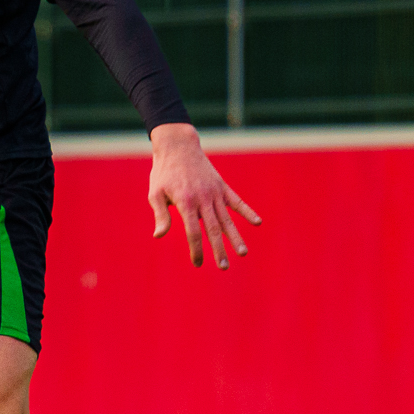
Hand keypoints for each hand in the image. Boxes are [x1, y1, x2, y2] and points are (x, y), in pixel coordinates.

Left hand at [147, 123, 260, 268]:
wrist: (178, 147)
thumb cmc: (163, 172)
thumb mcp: (155, 193)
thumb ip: (160, 215)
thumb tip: (158, 235)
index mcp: (185, 202)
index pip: (193, 231)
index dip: (196, 249)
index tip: (198, 263)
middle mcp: (203, 198)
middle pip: (213, 229)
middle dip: (219, 249)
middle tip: (224, 267)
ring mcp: (214, 192)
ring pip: (226, 219)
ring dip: (235, 236)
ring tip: (242, 253)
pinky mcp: (221, 186)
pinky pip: (237, 201)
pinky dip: (247, 211)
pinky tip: (258, 222)